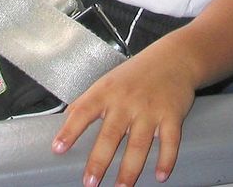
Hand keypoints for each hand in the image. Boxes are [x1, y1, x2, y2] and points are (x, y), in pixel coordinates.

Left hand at [51, 46, 195, 186]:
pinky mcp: (172, 115)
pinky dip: (166, 160)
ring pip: (139, 144)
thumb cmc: (136, 74)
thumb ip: (87, 102)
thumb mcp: (107, 82)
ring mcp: (150, 109)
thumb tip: (64, 122)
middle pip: (111, 134)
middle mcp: (127, 101)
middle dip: (100, 160)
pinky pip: (169, 141)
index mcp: (106, 92)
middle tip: (90, 182)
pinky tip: (160, 176)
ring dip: (130, 170)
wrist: (174, 58)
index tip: (58, 148)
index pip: (83, 111)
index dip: (70, 130)